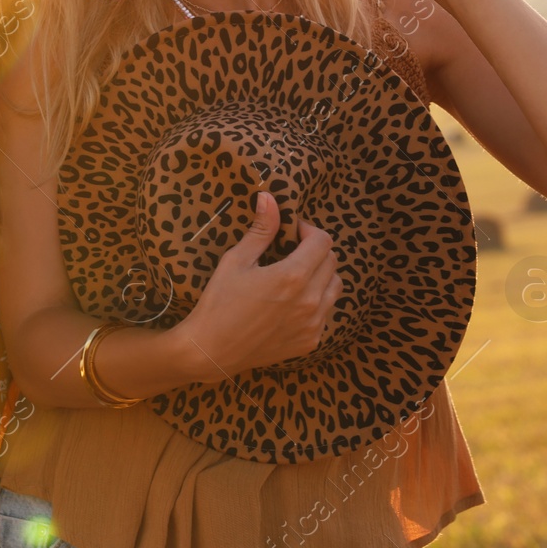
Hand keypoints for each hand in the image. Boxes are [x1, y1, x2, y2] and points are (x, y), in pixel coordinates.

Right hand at [168, 191, 341, 383]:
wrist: (212, 350)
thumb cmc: (219, 302)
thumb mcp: (236, 261)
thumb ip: (261, 230)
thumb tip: (269, 197)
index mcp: (292, 276)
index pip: (323, 241)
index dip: (309, 230)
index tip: (293, 231)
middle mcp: (310, 300)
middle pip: (332, 262)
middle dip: (315, 250)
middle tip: (292, 250)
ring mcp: (314, 323)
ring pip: (335, 288)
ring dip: (321, 275)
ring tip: (296, 275)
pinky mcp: (311, 341)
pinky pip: (326, 312)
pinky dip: (316, 301)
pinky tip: (291, 302)